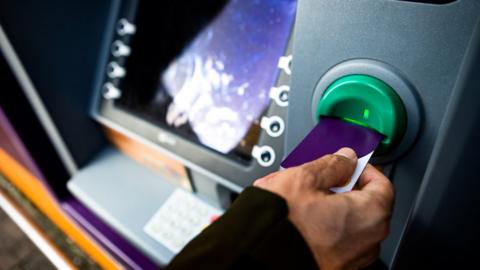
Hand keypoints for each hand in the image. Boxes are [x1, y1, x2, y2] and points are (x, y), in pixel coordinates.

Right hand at [253, 148, 393, 269]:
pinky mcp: (336, 267)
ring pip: (350, 223)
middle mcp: (368, 241)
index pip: (381, 183)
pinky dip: (325, 227)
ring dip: (333, 208)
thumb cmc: (282, 224)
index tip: (345, 164)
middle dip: (345, 188)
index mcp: (370, 215)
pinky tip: (301, 220)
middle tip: (320, 180)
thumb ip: (332, 164)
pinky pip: (338, 240)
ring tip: (304, 201)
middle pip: (366, 204)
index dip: (362, 169)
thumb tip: (345, 158)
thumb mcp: (305, 178)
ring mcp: (353, 259)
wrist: (259, 258)